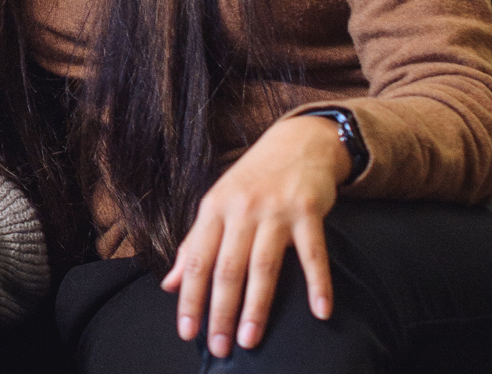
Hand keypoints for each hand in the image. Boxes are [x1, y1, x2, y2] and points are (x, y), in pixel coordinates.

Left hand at [160, 115, 351, 357]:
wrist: (297, 143)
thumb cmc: (252, 181)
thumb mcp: (216, 206)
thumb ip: (194, 245)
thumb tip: (170, 286)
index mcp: (213, 208)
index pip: (196, 260)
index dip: (190, 298)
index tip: (188, 333)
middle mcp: (241, 209)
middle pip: (227, 268)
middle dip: (221, 311)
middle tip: (219, 347)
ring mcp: (276, 210)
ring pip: (264, 265)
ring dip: (257, 306)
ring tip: (251, 339)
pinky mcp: (308, 211)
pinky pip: (314, 254)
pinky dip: (318, 284)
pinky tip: (320, 312)